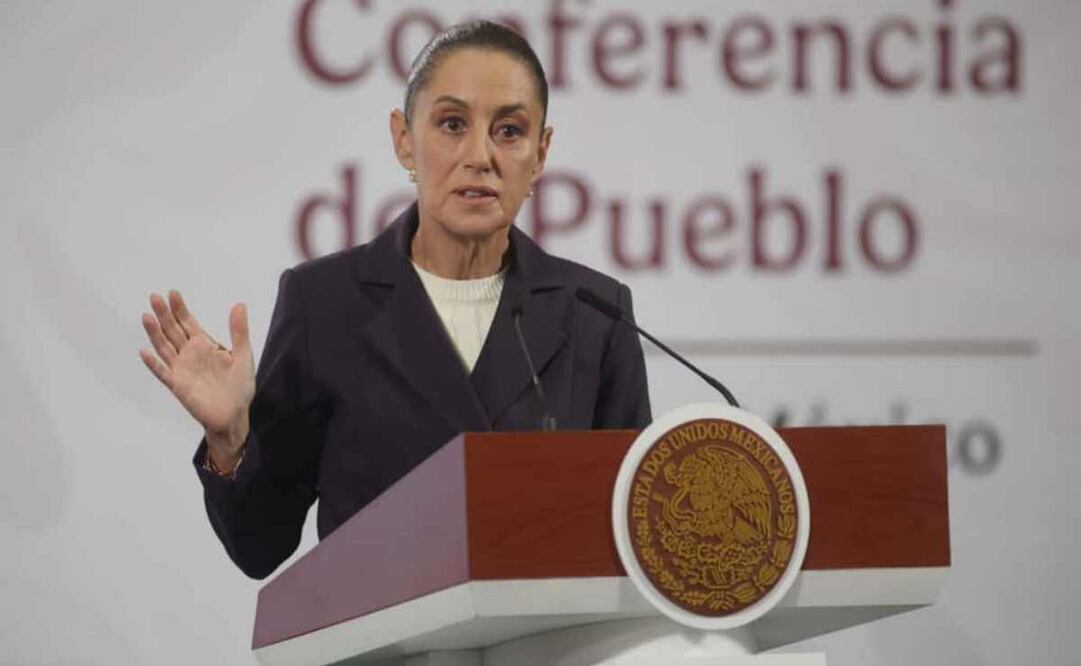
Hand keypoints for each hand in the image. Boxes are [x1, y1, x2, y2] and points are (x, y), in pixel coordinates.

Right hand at [140, 290, 254, 466]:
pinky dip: (154, 364)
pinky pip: (163, 373)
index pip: (188, 323)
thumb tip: (239, 304)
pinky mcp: (178, 385)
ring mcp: (182, 369)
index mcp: (205, 345)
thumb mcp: (243, 355)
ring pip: (164, 347)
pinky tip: (145, 352)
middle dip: (164, 315)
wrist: (234, 414)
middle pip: (173, 331)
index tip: (172, 293)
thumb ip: (239, 331)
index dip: (180, 308)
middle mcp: (190, 354)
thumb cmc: (240, 386)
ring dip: (155, 333)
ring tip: (146, 317)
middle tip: (154, 297)